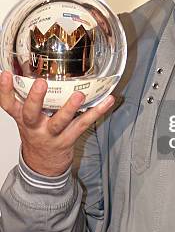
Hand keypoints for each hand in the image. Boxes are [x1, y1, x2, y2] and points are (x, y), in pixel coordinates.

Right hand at [0, 70, 114, 176]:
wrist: (43, 165)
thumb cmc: (37, 133)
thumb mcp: (26, 116)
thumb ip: (27, 97)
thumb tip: (29, 66)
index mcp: (22, 118)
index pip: (8, 104)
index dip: (5, 90)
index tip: (5, 74)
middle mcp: (35, 126)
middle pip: (31, 113)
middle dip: (35, 99)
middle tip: (41, 83)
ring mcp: (52, 134)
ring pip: (59, 122)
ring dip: (70, 108)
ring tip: (79, 95)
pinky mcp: (69, 139)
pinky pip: (84, 124)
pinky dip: (97, 111)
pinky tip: (108, 100)